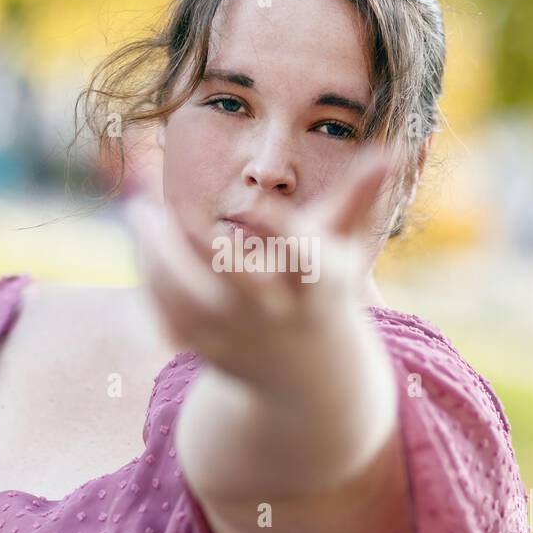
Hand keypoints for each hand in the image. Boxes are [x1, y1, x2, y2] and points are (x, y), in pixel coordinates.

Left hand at [123, 147, 395, 396]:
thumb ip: (359, 197)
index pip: (298, 251)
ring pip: (187, 293)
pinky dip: (152, 279)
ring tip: (140, 212)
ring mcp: (241, 335)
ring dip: (156, 252)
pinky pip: (171, 314)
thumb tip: (392, 147)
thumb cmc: (326, 295)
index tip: (247, 201)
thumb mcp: (345, 250)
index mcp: (314, 283)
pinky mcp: (211, 351)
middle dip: (194, 234)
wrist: (312, 384)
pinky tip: (143, 243)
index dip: (273, 224)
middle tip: (161, 195)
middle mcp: (276, 312)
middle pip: (231, 273)